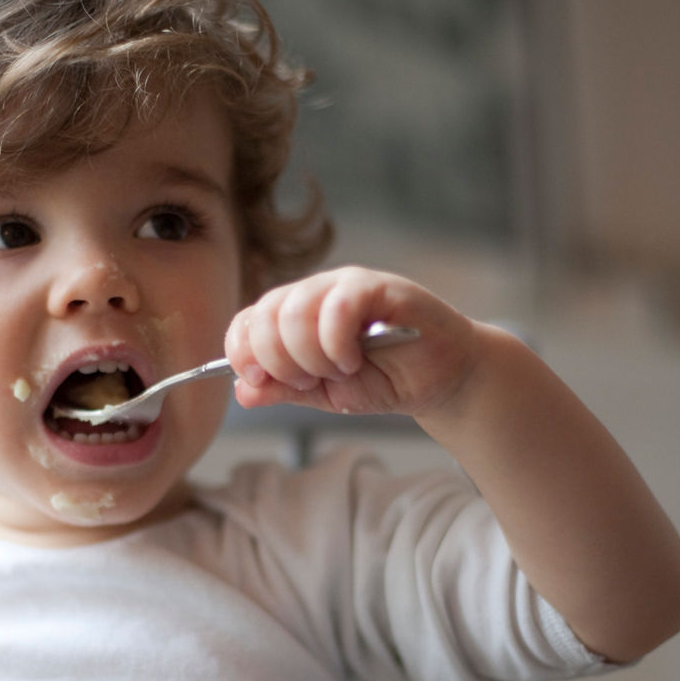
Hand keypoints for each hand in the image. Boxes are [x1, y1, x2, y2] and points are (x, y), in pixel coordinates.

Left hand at [224, 266, 475, 416]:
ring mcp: (344, 286)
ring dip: (308, 355)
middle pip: (265, 314)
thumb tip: (242, 391)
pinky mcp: (378, 286)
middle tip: (307, 381)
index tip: (257, 379)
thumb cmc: (383, 379)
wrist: (438, 379)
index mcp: (292, 315)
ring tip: (336, 372)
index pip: (246, 321)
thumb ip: (283, 389)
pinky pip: (339, 305)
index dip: (241, 352)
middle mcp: (314, 293)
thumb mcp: (323, 394)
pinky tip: (351, 360)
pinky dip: (336, 342)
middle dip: (277, 359)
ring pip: (295, 309)